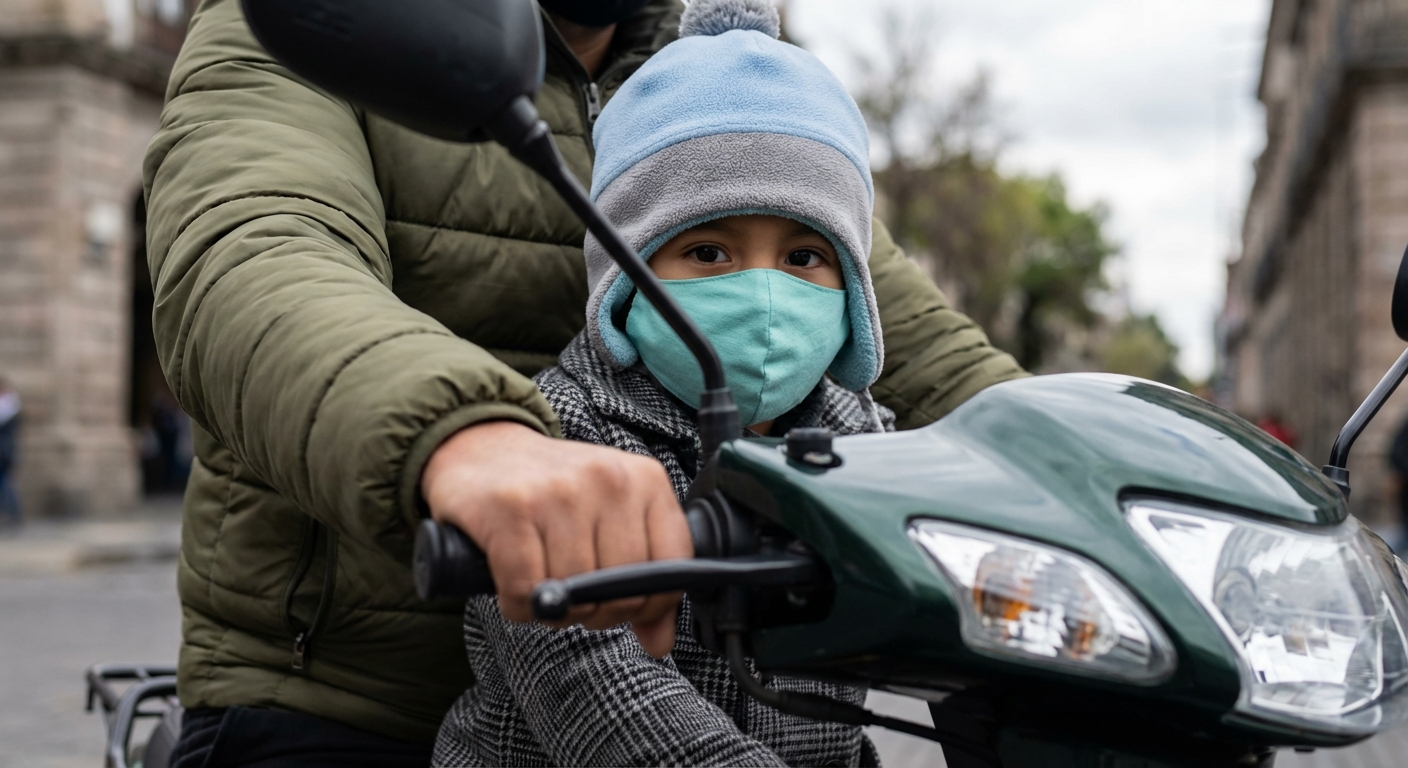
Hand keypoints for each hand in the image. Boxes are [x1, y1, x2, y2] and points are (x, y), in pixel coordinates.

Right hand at [420, 420, 691, 656]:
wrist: (483, 447)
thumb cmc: (553, 490)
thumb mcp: (611, 520)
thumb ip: (643, 579)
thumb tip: (660, 641)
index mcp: (645, 479)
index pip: (673, 566)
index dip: (651, 604)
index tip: (624, 605)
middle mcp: (608, 479)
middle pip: (622, 588)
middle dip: (597, 612)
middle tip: (576, 599)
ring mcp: (560, 491)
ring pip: (575, 593)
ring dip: (556, 610)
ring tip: (545, 587)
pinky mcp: (511, 508)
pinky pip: (527, 590)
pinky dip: (519, 606)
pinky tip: (515, 588)